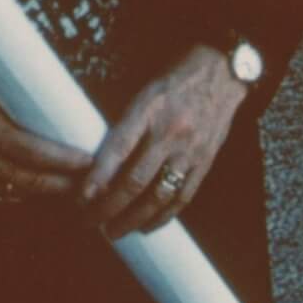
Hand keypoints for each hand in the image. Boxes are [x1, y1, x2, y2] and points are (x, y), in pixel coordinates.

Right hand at [0, 75, 90, 205]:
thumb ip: (10, 105)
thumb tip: (53, 114)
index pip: (27, 148)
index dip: (60, 158)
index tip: (86, 159)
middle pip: (25, 177)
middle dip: (61, 181)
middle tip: (89, 179)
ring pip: (14, 191)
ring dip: (46, 192)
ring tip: (74, 186)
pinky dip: (22, 195)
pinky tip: (41, 191)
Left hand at [80, 44, 248, 240]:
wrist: (222, 71)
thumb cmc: (176, 79)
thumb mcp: (144, 91)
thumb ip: (126, 124)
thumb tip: (99, 161)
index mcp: (149, 109)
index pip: (118, 149)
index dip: (97, 178)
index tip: (80, 198)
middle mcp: (170, 131)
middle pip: (135, 180)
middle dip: (109, 207)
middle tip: (90, 222)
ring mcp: (190, 150)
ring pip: (158, 196)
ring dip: (133, 219)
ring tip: (114, 231)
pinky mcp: (206, 161)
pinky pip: (182, 196)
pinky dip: (163, 216)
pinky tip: (146, 226)